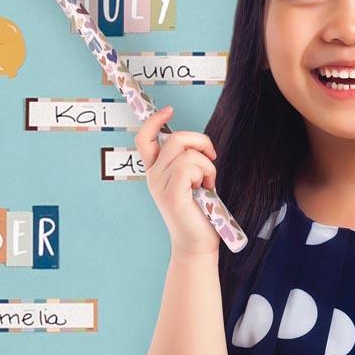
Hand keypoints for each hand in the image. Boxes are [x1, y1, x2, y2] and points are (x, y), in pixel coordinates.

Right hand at [135, 106, 220, 255]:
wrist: (198, 243)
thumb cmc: (199, 211)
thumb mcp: (191, 180)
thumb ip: (187, 160)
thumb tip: (197, 143)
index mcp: (155, 171)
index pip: (143, 139)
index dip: (153, 120)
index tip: (169, 110)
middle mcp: (153, 176)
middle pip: (175, 139)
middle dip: (200, 142)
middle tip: (211, 158)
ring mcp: (160, 185)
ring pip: (187, 153)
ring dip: (207, 165)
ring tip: (208, 183)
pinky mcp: (171, 195)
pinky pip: (190, 167)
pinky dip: (205, 174)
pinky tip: (206, 189)